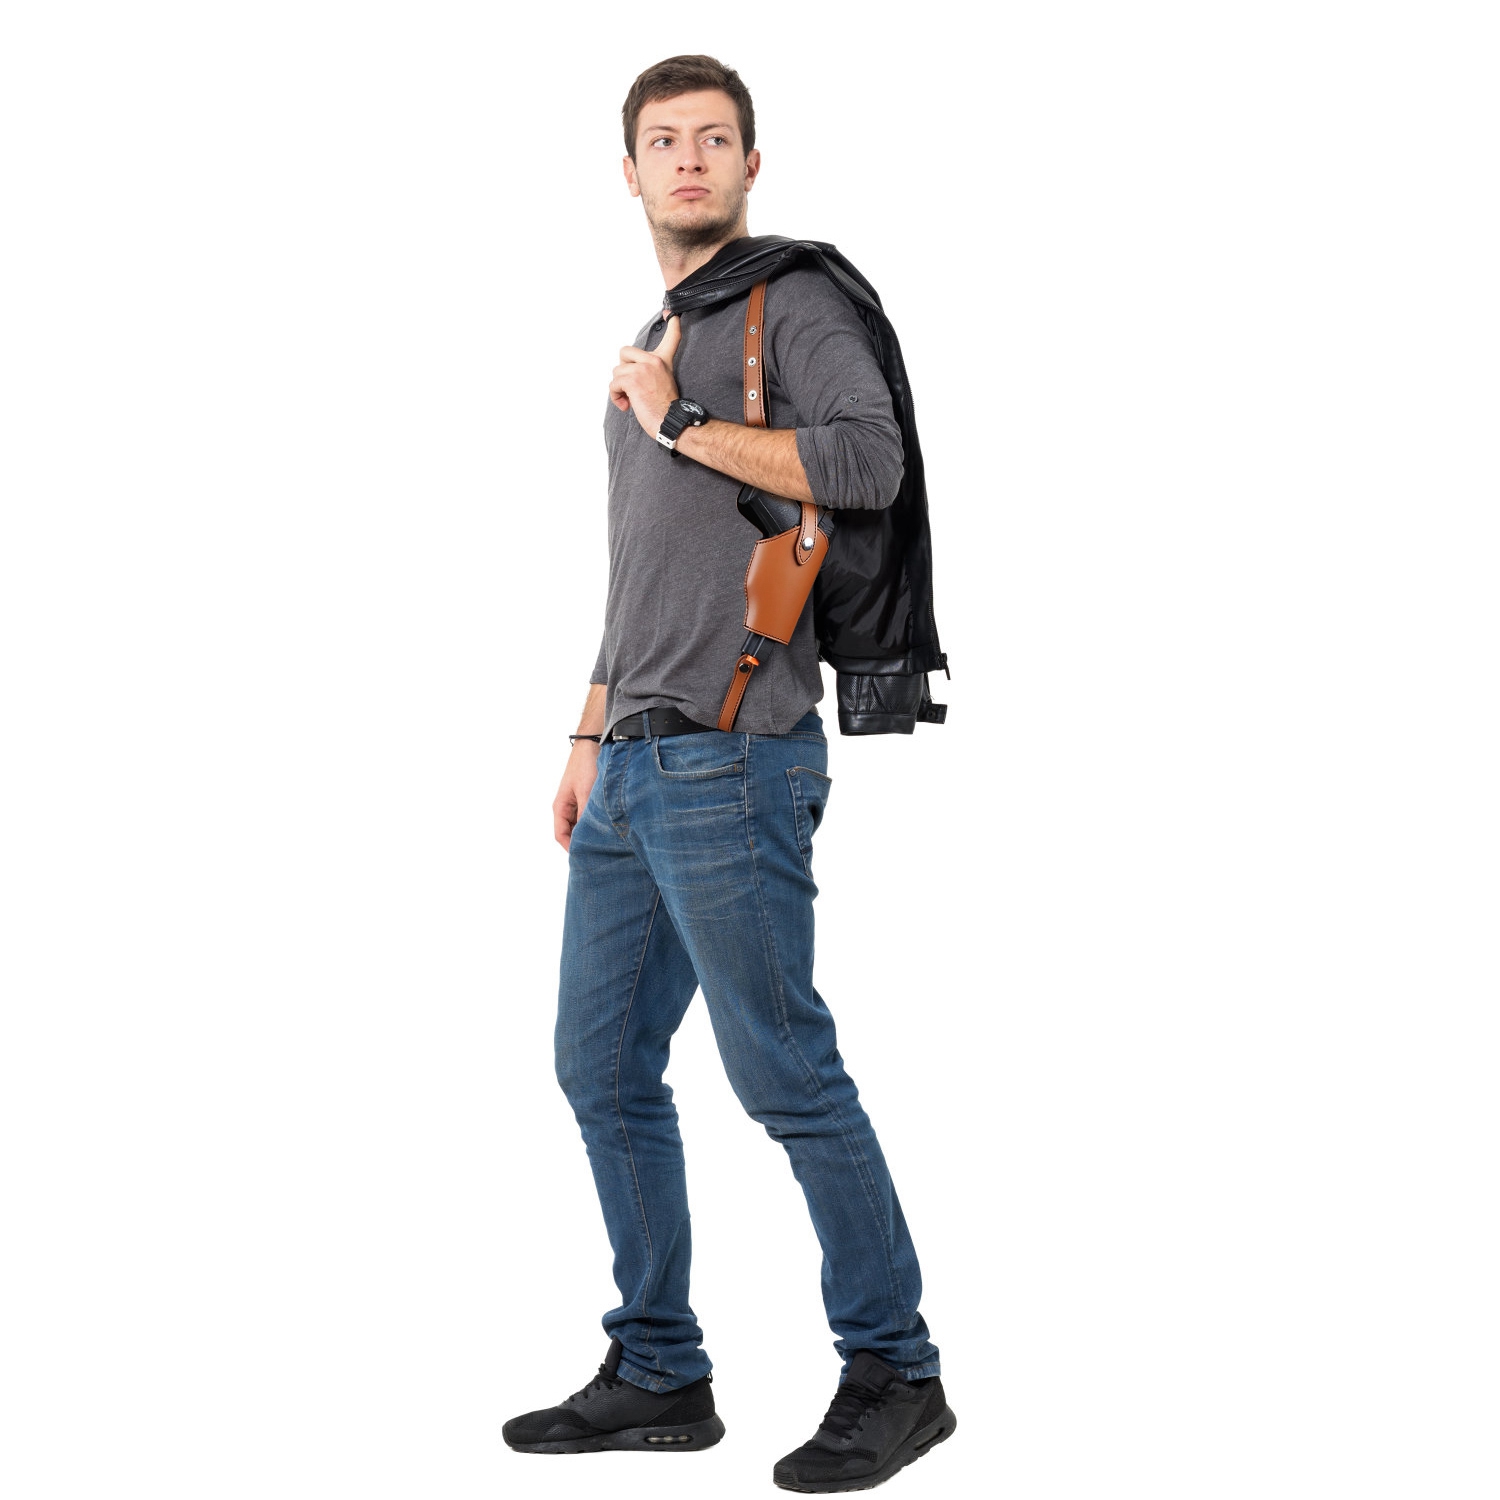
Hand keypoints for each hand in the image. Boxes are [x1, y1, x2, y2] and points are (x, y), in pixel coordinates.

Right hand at [553, 741, 599, 850]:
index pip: (561, 836)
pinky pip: (591, 815)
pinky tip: (611, 825)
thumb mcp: (587, 793)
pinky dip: (599, 821)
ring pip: (583, 824)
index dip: (571, 849)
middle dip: (584, 842)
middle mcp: (568, 806)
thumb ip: (586, 816)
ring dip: (593, 831)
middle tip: (601, 852)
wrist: (594, 741)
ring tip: (608, 840)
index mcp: (561, 807)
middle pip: (572, 832)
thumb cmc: (586, 764)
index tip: (586, 857)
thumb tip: (588, 838)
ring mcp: (579, 801)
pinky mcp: (590, 797)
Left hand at [610, 311, 682, 438]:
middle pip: (624, 353)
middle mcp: (653, 360)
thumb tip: (633, 370)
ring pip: (616, 372)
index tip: (672, 313)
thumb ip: (653, 370)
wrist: (671, 422)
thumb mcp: (665, 382)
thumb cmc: (666, 409)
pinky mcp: (632, 380)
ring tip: (632, 400)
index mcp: (663, 360)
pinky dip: (616, 397)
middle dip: (623, 371)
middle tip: (633, 386)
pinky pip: (613, 384)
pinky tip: (627, 405)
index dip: (673, 324)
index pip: (672, 337)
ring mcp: (642, 369)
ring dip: (619, 388)